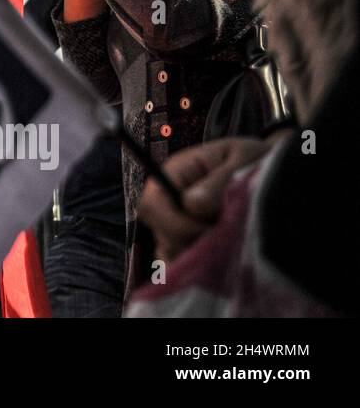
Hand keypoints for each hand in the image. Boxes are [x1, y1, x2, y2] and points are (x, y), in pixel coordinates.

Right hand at [137, 136, 271, 262]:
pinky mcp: (192, 236)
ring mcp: (180, 218)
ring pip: (169, 248)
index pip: (151, 204)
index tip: (206, 230)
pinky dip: (196, 263)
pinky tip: (219, 257)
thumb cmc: (255, 158)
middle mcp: (171, 197)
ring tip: (227, 244)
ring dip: (195, 253)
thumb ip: (216, 183)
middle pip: (159, 231)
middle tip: (226, 238)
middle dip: (190, 241)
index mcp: (176, 172)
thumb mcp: (240, 161)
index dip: (172, 224)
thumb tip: (191, 205)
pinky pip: (182, 256)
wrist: (269, 166)